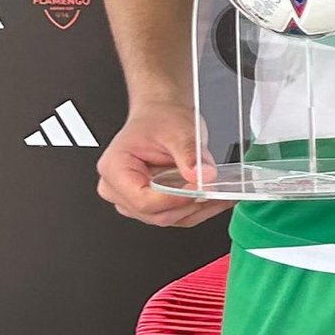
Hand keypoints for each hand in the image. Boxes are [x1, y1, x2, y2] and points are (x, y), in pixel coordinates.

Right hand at [96, 102, 232, 227]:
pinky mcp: (150, 205)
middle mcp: (117, 189)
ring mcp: (132, 201)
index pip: (142, 200)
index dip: (173, 199)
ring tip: (220, 194)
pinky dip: (197, 209)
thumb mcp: (178, 131)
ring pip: (168, 218)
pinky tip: (214, 198)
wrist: (161, 116)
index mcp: (115, 168)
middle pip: (155, 213)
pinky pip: (175, 216)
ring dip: (197, 209)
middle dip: (188, 204)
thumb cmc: (160, 120)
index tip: (198, 189)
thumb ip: (190, 154)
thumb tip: (203, 176)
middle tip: (214, 190)